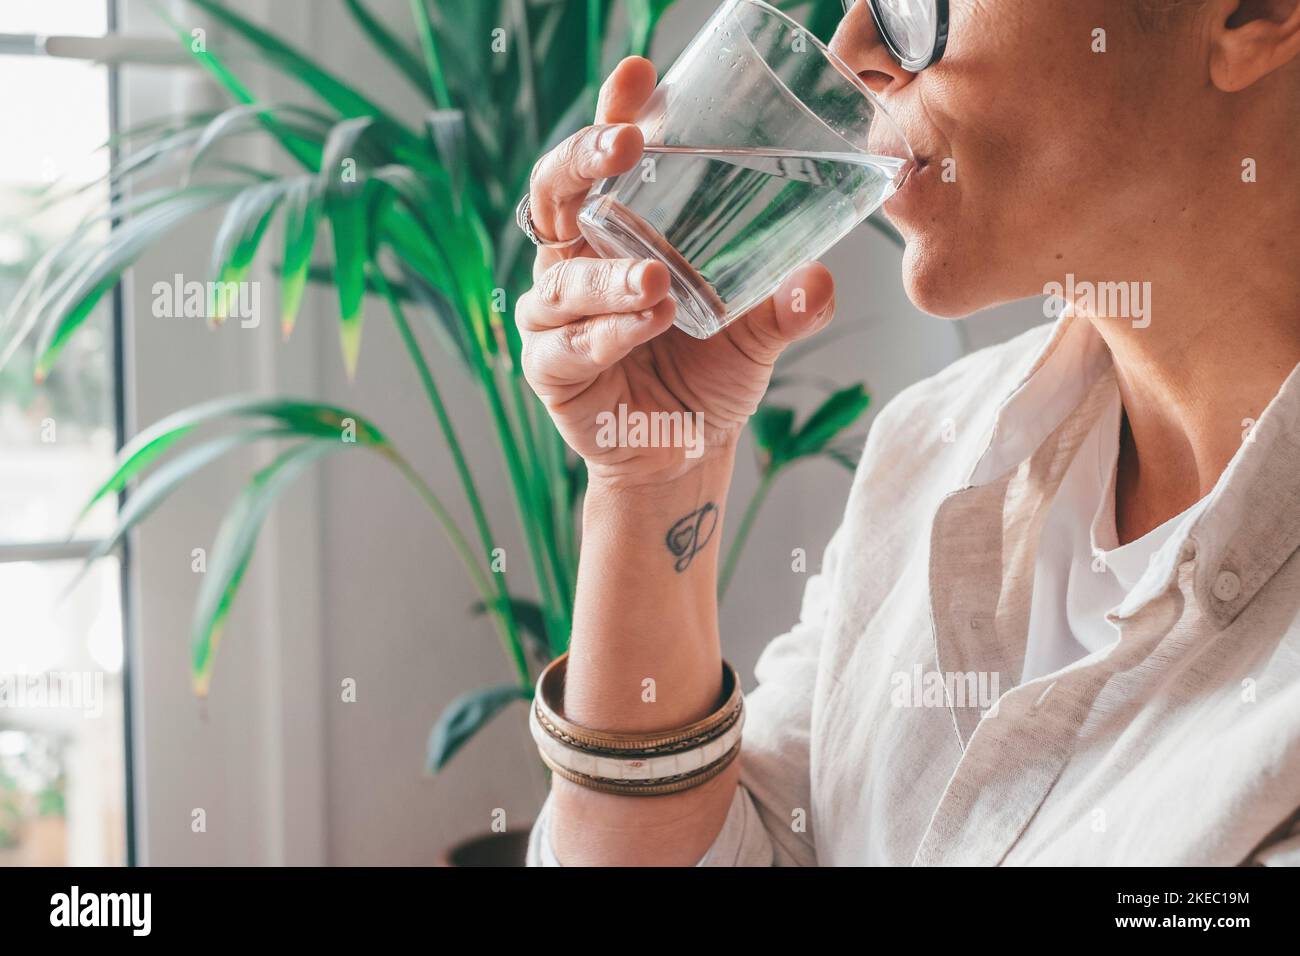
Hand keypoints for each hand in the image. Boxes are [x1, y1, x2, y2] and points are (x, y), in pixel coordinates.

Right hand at [517, 56, 836, 487]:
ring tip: (656, 281)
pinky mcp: (550, 367)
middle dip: (584, 160)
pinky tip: (645, 327)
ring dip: (608, 276)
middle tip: (628, 144)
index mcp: (618, 231)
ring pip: (563, 279)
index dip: (614, 113)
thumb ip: (789, 306)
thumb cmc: (709, 375)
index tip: (641, 73)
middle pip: (556, 193)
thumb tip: (822, 278)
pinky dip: (606, 334)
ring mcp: (556, 314)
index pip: (604, 161)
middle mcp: (577, 261)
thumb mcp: (758, 331)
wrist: (685, 453)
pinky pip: (567, 344)